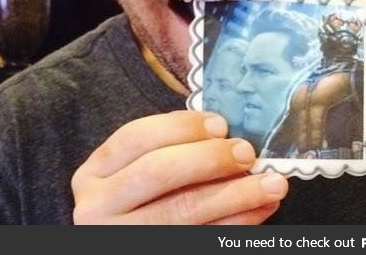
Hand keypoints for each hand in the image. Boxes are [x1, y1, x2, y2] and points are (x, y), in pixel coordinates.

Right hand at [71, 110, 287, 223]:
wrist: (122, 240)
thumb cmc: (135, 200)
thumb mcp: (132, 171)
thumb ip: (166, 149)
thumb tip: (222, 131)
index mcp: (94, 173)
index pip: (137, 138)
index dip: (182, 127)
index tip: (221, 124)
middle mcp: (98, 208)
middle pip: (159, 173)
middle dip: (210, 159)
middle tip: (247, 153)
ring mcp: (123, 239)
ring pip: (182, 212)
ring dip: (236, 196)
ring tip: (271, 184)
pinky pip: (200, 241)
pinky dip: (236, 225)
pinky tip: (260, 211)